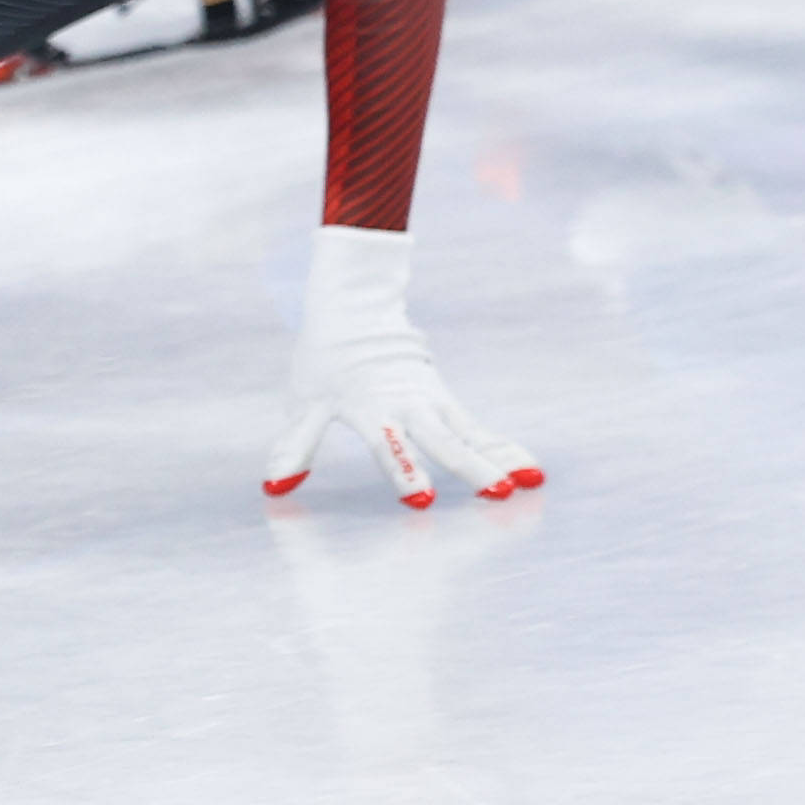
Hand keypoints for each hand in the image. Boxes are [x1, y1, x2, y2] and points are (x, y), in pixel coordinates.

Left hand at [263, 225, 539, 507]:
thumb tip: (274, 488)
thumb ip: (295, 446)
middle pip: (443, 441)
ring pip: (470, 434)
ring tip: (530, 482)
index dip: (404, 470)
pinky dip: (503, 447)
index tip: (422, 499)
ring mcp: (433, 402)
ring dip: (498, 458)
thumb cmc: (325, 359)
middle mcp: (408, 405)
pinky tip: (531, 469)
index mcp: (370, 407)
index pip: (388, 444)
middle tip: (497, 494)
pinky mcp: (447, 401)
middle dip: (470, 468)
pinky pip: (479, 429)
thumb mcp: (306, 401)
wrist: (355, 306)